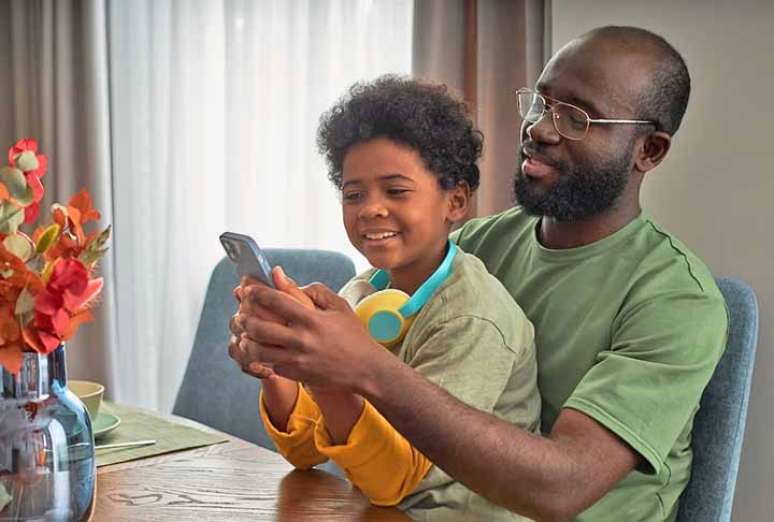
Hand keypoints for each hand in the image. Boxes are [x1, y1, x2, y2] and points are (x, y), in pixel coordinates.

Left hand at [238, 281, 387, 390]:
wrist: (365, 369)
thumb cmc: (353, 335)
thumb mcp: (339, 307)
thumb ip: (314, 291)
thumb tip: (287, 280)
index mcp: (312, 320)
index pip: (276, 301)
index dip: (257, 293)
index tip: (247, 289)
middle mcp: (302, 340)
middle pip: (260, 328)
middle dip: (245, 319)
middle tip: (241, 314)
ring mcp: (298, 360)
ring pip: (259, 351)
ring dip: (247, 340)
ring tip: (245, 334)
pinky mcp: (296, 374)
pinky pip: (269, 365)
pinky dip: (260, 357)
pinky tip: (258, 349)